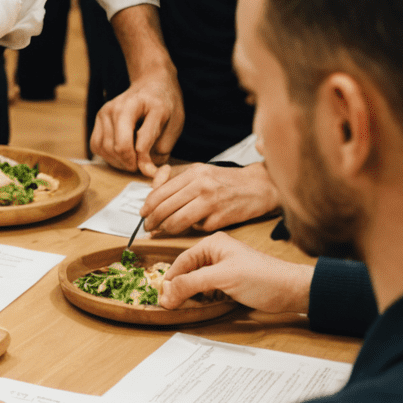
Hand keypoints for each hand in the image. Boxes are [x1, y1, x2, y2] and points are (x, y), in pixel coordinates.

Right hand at [90, 68, 183, 174]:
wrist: (151, 83)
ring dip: (118, 162)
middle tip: (144, 165)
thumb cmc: (166, 104)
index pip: (139, 143)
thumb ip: (162, 147)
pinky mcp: (98, 117)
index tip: (155, 171)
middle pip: (118, 147)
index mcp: (140, 105)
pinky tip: (121, 154)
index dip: (147, 163)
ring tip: (133, 160)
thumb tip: (147, 170)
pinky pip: (96, 145)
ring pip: (104, 149)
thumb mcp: (175, 123)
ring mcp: (104, 111)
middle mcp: (117, 107)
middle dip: (131, 163)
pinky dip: (107, 155)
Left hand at [141, 161, 278, 235]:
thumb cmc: (226, 181)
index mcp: (193, 173)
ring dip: (167, 229)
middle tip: (148, 227)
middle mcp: (201, 186)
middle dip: (153, 221)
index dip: (148, 206)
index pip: (161, 192)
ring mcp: (211, 202)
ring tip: (164, 230)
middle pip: (165, 208)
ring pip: (177, 221)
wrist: (259, 187)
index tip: (142, 214)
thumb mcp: (201, 172)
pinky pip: (198, 228)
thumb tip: (152, 195)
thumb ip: (177, 181)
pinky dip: (193, 229)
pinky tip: (195, 225)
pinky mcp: (221, 218)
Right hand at [158, 232, 311, 312]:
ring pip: (196, 282)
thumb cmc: (263, 278)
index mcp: (212, 244)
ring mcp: (223, 268)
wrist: (292, 291)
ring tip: (187, 306)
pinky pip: (207, 289)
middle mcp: (215, 253)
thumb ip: (191, 283)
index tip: (161, 298)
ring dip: (191, 295)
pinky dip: (202, 298)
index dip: (170, 280)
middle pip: (187, 272)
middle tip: (172, 305)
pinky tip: (203, 305)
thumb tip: (166, 293)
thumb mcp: (222, 278)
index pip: (180, 262)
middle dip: (180, 288)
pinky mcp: (230, 282)